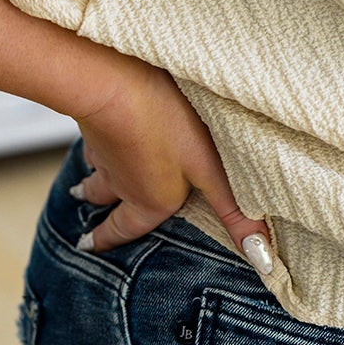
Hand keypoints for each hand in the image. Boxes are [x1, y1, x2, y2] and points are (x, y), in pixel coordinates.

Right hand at [71, 58, 274, 273]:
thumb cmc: (167, 125)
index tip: (87, 247)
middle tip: (83, 223)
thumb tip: (263, 261)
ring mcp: (105, 150)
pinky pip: (92, 142)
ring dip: (90, 182)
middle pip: (105, 200)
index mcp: (150, 199)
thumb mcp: (210, 171)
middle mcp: (122, 181)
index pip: (125, 228)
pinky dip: (92, 146)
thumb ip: (234, 210)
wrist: (116, 84)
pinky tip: (94, 137)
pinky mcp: (96, 120)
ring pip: (95, 171)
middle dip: (97, 213)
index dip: (109, 240)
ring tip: (80, 189)